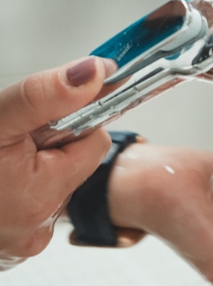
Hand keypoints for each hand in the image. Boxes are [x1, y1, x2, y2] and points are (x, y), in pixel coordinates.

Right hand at [0, 57, 113, 268]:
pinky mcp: (12, 244)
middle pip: (76, 163)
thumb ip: (47, 96)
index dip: (72, 121)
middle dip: (51, 144)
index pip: (96, 142)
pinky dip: (19, 185)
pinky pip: (34, 200)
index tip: (45, 118)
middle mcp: (37, 226)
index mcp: (42, 196)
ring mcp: (23, 238)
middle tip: (12, 140)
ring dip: (33, 164)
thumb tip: (94, 73)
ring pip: (54, 181)